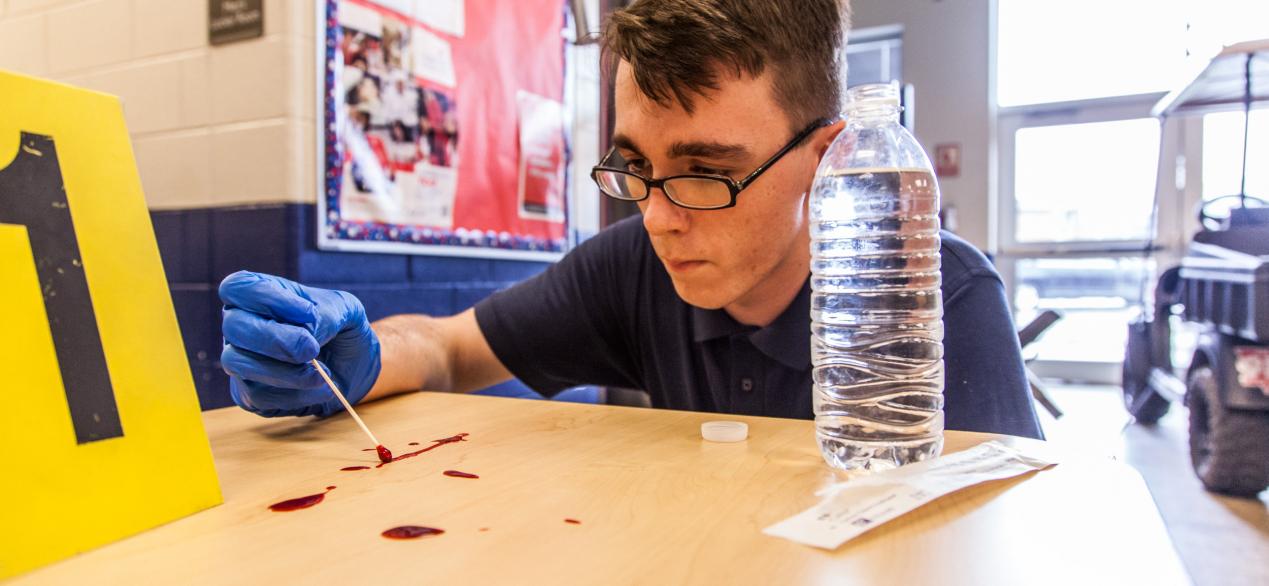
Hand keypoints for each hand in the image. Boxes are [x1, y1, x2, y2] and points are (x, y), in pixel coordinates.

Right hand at [218, 271, 380, 416]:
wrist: (354, 369)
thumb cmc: (342, 330)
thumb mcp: (345, 310)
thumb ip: (326, 313)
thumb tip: (305, 332)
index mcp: (258, 296)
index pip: (238, 287)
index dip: (267, 298)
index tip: (308, 313)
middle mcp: (240, 326)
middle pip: (233, 326)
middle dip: (275, 339)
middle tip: (311, 349)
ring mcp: (240, 360)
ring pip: (238, 363)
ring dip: (285, 372)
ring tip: (323, 375)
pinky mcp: (248, 394)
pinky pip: (257, 395)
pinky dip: (295, 394)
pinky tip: (321, 388)